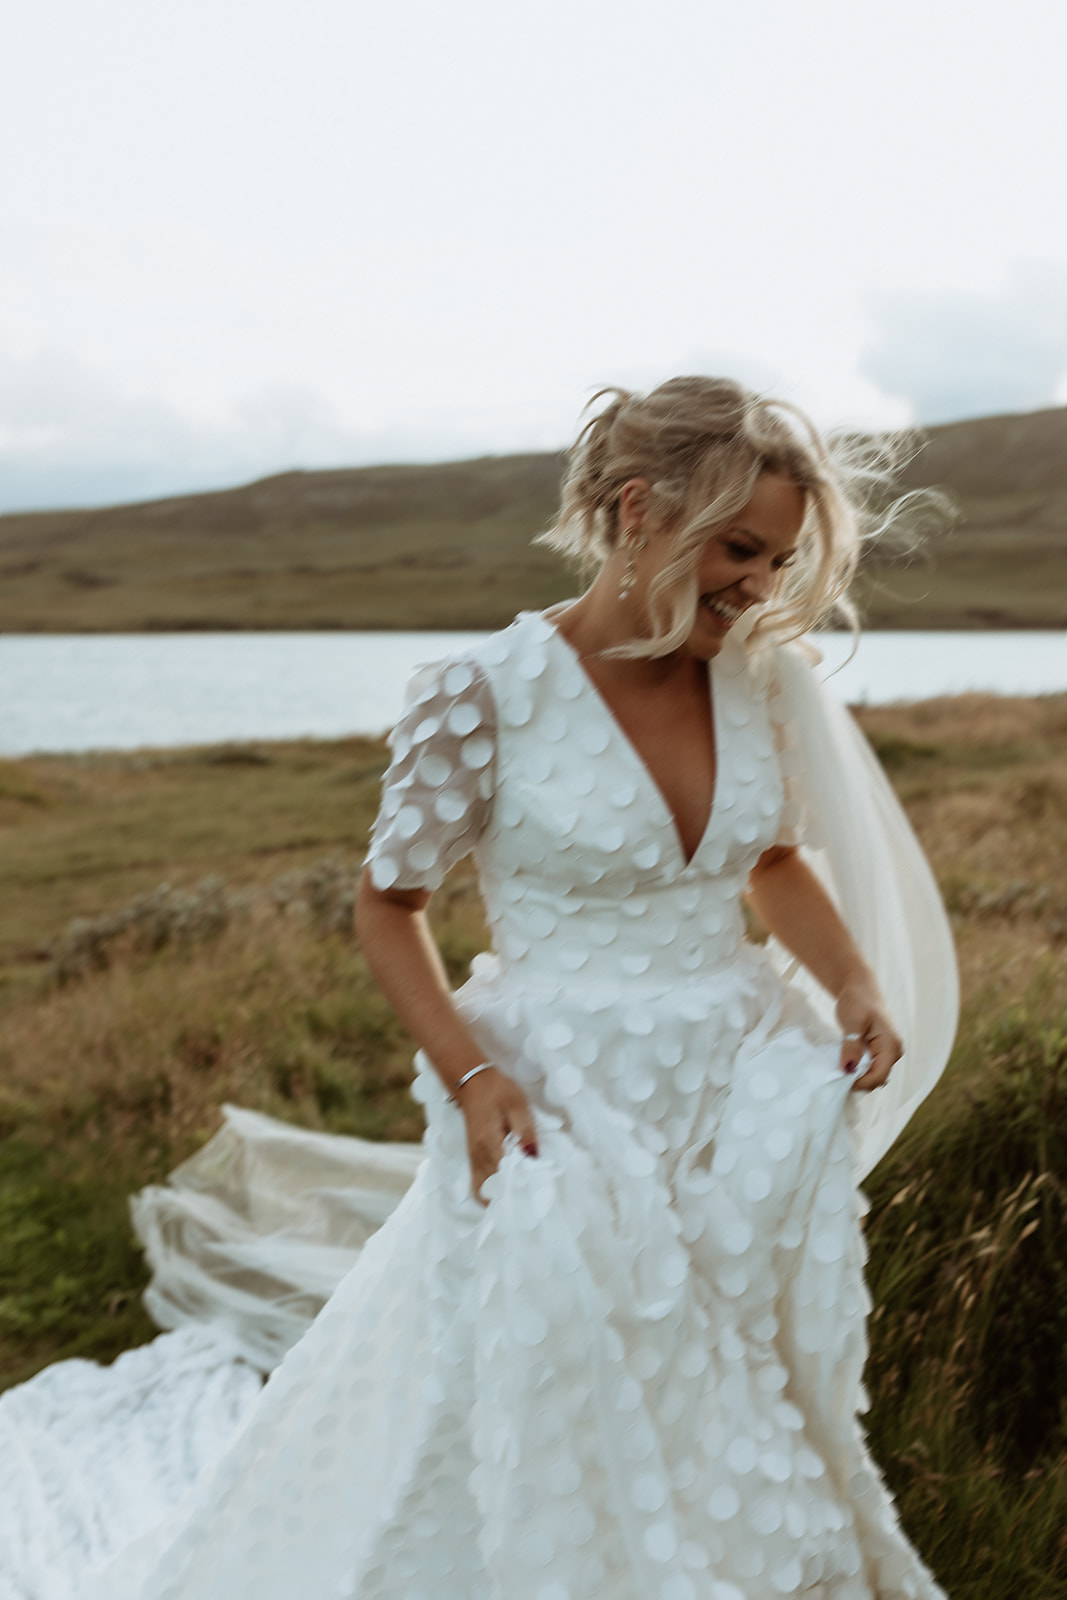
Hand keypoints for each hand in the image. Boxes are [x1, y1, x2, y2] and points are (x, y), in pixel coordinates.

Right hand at [454, 1067, 537, 1202]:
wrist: (472, 1083)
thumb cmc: (497, 1091)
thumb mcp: (517, 1105)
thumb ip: (526, 1131)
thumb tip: (534, 1157)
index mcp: (489, 1143)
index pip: (504, 1176)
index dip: (521, 1187)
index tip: (537, 1192)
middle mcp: (478, 1156)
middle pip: (494, 1188)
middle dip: (513, 1196)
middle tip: (533, 1200)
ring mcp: (473, 1159)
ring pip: (484, 1190)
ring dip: (501, 1197)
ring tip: (521, 1198)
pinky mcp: (473, 1158)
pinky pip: (479, 1185)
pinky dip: (491, 1193)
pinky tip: (506, 1192)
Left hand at [835, 978, 902, 1091]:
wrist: (859, 988)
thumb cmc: (857, 1000)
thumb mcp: (852, 1022)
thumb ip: (852, 1046)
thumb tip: (848, 1069)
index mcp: (891, 1045)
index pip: (878, 1076)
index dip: (860, 1082)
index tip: (840, 1079)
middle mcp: (893, 1052)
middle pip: (876, 1079)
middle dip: (858, 1080)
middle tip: (837, 1074)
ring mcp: (886, 1053)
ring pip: (872, 1075)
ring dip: (856, 1075)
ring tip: (840, 1067)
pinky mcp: (878, 1053)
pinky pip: (868, 1068)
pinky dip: (856, 1069)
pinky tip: (844, 1062)